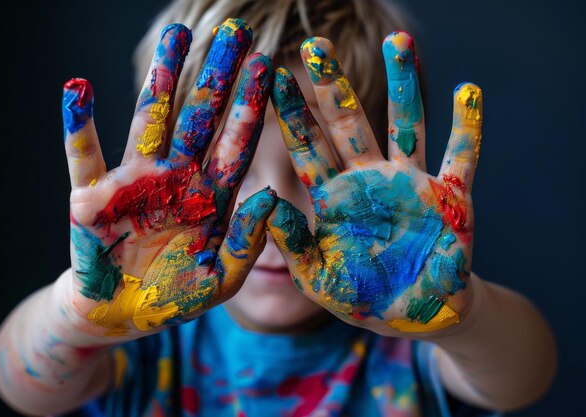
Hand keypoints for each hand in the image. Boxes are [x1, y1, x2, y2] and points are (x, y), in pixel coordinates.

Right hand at [62, 19, 274, 338]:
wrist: (123, 314)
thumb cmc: (176, 297)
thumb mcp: (222, 278)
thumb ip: (248, 242)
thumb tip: (271, 196)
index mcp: (208, 197)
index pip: (235, 144)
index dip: (251, 107)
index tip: (268, 66)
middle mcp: (174, 179)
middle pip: (198, 118)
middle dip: (216, 77)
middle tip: (235, 31)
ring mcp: (133, 183)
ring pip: (148, 121)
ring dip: (160, 80)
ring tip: (175, 36)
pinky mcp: (90, 198)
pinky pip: (82, 156)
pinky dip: (78, 125)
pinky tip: (77, 89)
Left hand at [267, 33, 481, 334]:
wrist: (418, 317)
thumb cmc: (363, 297)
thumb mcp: (317, 278)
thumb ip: (291, 244)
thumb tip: (264, 202)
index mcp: (334, 198)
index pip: (308, 149)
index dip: (291, 115)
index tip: (271, 78)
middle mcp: (370, 180)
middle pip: (350, 124)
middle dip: (334, 86)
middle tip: (317, 45)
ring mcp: (412, 184)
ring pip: (406, 126)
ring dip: (404, 85)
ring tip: (400, 41)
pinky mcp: (451, 199)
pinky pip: (461, 158)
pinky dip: (466, 128)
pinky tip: (468, 91)